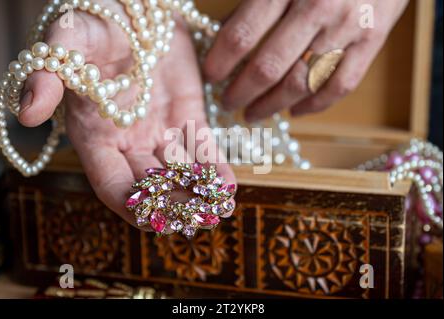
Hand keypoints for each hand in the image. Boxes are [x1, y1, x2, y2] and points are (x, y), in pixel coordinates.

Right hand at [18, 0, 234, 227]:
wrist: (135, 7)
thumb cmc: (96, 23)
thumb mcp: (69, 42)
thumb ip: (48, 75)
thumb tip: (27, 112)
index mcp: (96, 136)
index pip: (111, 184)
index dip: (132, 205)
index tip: (157, 219)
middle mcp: (128, 142)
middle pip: (151, 187)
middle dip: (173, 205)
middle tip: (198, 218)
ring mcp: (160, 132)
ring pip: (179, 174)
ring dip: (198, 194)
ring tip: (218, 210)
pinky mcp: (187, 117)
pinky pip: (202, 150)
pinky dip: (215, 170)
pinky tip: (229, 187)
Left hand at [204, 0, 408, 120]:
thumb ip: (254, 1)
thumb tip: (224, 35)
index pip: (242, 35)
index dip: (220, 62)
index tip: (210, 77)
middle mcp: (318, 7)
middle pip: (268, 68)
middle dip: (241, 92)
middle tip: (228, 103)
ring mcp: (348, 26)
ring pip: (302, 83)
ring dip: (272, 105)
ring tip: (253, 113)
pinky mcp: (372, 41)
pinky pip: (340, 86)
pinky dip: (315, 106)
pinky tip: (295, 111)